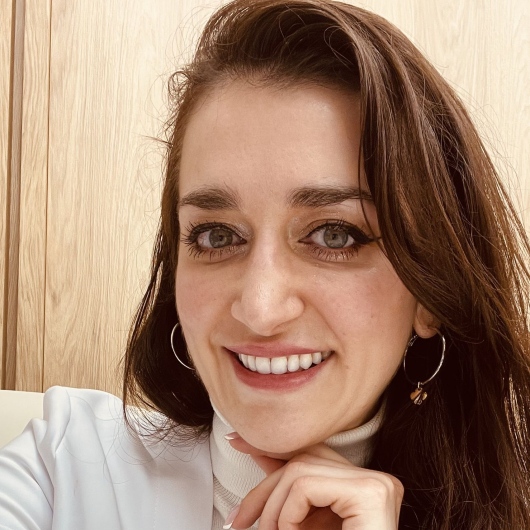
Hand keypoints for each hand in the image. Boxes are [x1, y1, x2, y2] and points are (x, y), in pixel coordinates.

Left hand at [226, 434, 402, 529]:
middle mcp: (375, 479)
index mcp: (361, 486)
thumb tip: (255, 451)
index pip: (311, 453)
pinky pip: (306, 486)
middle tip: (238, 521)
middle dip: (263, 489)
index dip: (272, 448)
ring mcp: (376, 484)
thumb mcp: (303, 524)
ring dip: (273, 509)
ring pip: (299, 470)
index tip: (236, 441)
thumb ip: (287, 491)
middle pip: (303, 459)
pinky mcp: (369, 495)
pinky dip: (287, 514)